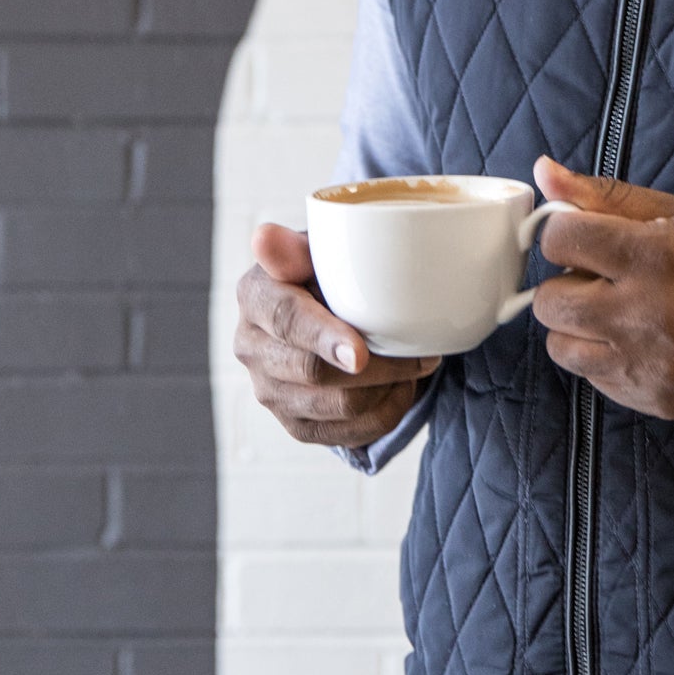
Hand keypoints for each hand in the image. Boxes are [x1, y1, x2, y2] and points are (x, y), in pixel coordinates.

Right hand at [234, 222, 440, 448]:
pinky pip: (345, 435)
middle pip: (313, 372)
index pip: (286, 321)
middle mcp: (251, 348)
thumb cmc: (328, 269)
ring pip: (336, 407)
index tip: (360, 354)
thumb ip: (292, 247)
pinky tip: (400, 389)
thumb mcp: (316, 248)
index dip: (324, 338)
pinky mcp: (294, 423)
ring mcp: (270, 391)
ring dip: (385, 390)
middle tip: (422, 355)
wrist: (326, 304)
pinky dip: (383, 415)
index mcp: (255, 296)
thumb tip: (263, 238)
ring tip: (415, 367)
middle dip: (376, 368)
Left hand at [529, 155, 673, 420]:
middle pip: (549, 300)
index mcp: (654, 255)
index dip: (567, 232)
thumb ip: (610, 196)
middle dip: (568, 282)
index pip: (559, 239)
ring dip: (579, 325)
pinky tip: (641, 341)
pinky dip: (605, 357)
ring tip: (619, 312)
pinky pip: (593, 379)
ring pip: (560, 346)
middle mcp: (643, 314)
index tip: (588, 237)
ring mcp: (646, 365)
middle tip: (604, 277)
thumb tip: (546, 171)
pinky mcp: (652, 400)